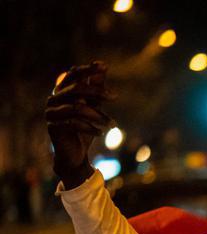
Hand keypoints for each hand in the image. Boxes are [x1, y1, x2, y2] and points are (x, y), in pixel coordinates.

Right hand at [45, 62, 113, 188]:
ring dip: (99, 116)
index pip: (73, 75)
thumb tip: (103, 68)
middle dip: (97, 91)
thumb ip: (95, 89)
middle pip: (76, 89)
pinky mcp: (54, 127)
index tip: (104, 66)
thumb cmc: (84, 128)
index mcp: (61, 91)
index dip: (87, 70)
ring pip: (78, 108)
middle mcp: (53, 99)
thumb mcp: (93, 107)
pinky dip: (91, 128)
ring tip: (113, 124)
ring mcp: (51, 113)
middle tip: (115, 96)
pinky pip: (75, 124)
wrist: (74, 154)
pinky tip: (101, 133)